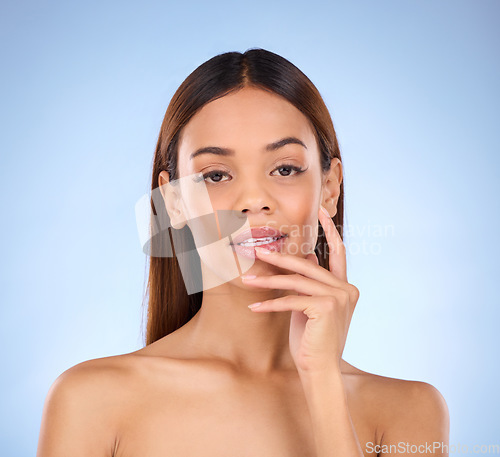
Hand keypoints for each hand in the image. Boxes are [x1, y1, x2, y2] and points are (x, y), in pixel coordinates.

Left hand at [241, 206, 359, 374]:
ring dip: (267, 281)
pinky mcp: (326, 307)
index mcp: (346, 286)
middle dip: (280, 258)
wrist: (320, 369)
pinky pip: (290, 300)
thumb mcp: (311, 306)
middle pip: (307, 266)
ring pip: (296, 282)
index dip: (329, 230)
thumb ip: (311, 283)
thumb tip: (307, 258)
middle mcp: (347, 288)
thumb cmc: (312, 339)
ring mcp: (339, 297)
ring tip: (247, 279)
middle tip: (258, 250)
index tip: (320, 209)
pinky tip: (253, 307)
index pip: (339, 252)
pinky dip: (270, 304)